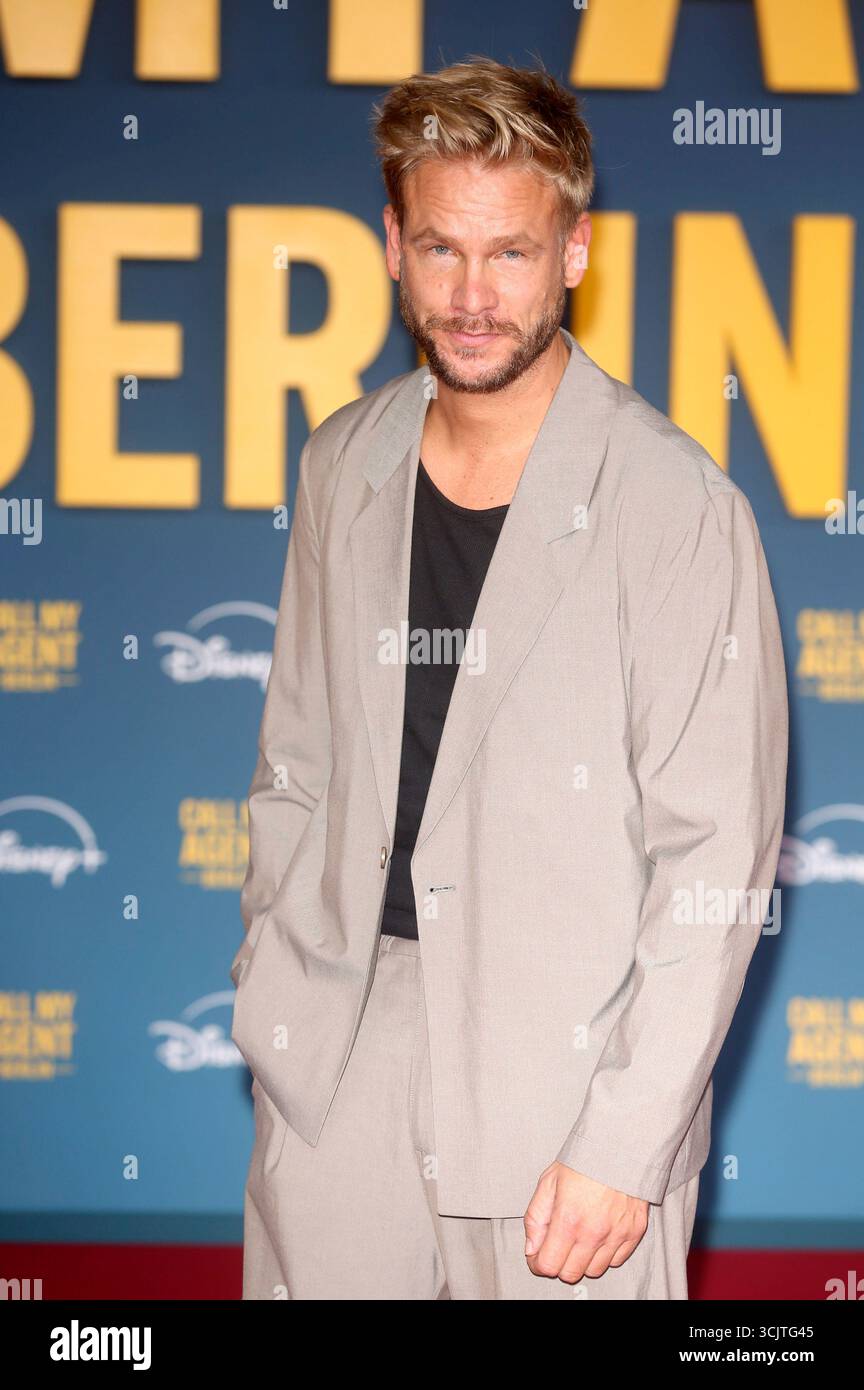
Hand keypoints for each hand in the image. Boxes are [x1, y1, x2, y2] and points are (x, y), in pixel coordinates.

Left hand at [523, 1162, 648, 1283]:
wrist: (620, 1145)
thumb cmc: (584, 1160)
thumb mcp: (548, 1182)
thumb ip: (535, 1218)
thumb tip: (531, 1248)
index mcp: (568, 1218)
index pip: (548, 1266)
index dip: (538, 1264)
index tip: (538, 1257)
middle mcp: (593, 1232)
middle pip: (570, 1274)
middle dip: (559, 1263)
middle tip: (559, 1246)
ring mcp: (616, 1235)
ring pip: (593, 1271)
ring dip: (583, 1260)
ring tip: (580, 1237)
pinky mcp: (634, 1233)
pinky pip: (616, 1261)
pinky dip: (605, 1254)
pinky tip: (599, 1235)